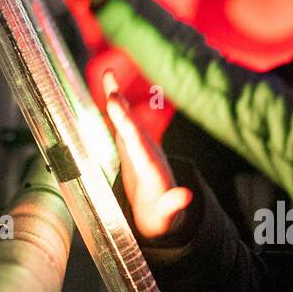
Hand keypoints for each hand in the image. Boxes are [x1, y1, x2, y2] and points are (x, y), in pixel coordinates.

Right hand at [102, 72, 192, 238]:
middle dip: (122, 112)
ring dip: (118, 99)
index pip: (140, 147)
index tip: (119, 113)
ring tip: (108, 74)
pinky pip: (120, 123)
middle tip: (111, 92)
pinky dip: (113, 106)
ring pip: (126, 120)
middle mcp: (147, 153)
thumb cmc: (160, 217)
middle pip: (133, 129)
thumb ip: (173, 205)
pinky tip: (107, 86)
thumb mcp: (166, 215)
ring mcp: (139, 147)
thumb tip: (185, 197)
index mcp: (153, 169)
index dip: (129, 129)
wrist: (161, 212)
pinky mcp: (131, 146)